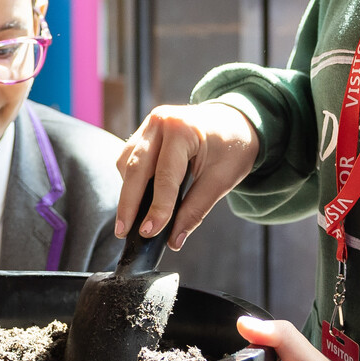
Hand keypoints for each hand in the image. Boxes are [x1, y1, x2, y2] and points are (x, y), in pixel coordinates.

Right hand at [115, 102, 261, 249]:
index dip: (156, 208)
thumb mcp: (222, 180)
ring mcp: (150, 124)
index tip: (148, 233)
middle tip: (123, 232)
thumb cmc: (233, 146)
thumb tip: (174, 240)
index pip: (165, 176)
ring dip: (128, 191)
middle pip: (136, 168)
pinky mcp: (145, 131)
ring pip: (127, 163)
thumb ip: (196, 210)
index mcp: (183, 129)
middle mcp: (160, 121)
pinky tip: (138, 198)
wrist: (235, 120)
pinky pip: (129, 157)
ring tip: (131, 219)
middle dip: (129, 203)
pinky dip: (131, 179)